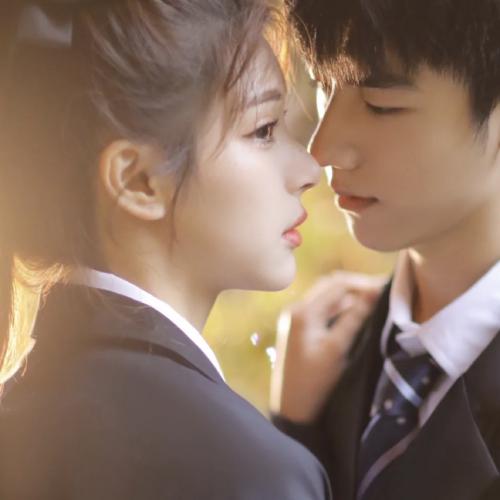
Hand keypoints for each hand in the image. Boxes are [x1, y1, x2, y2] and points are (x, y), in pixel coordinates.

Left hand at [270, 271, 385, 422]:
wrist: (292, 408)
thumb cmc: (315, 381)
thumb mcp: (337, 349)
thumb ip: (354, 318)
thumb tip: (374, 292)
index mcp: (303, 311)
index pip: (337, 285)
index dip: (363, 283)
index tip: (386, 286)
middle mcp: (297, 309)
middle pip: (330, 286)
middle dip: (356, 285)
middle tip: (382, 289)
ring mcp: (296, 317)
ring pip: (327, 296)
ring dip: (349, 295)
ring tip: (374, 298)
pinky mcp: (300, 328)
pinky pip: (323, 309)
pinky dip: (340, 307)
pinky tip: (357, 312)